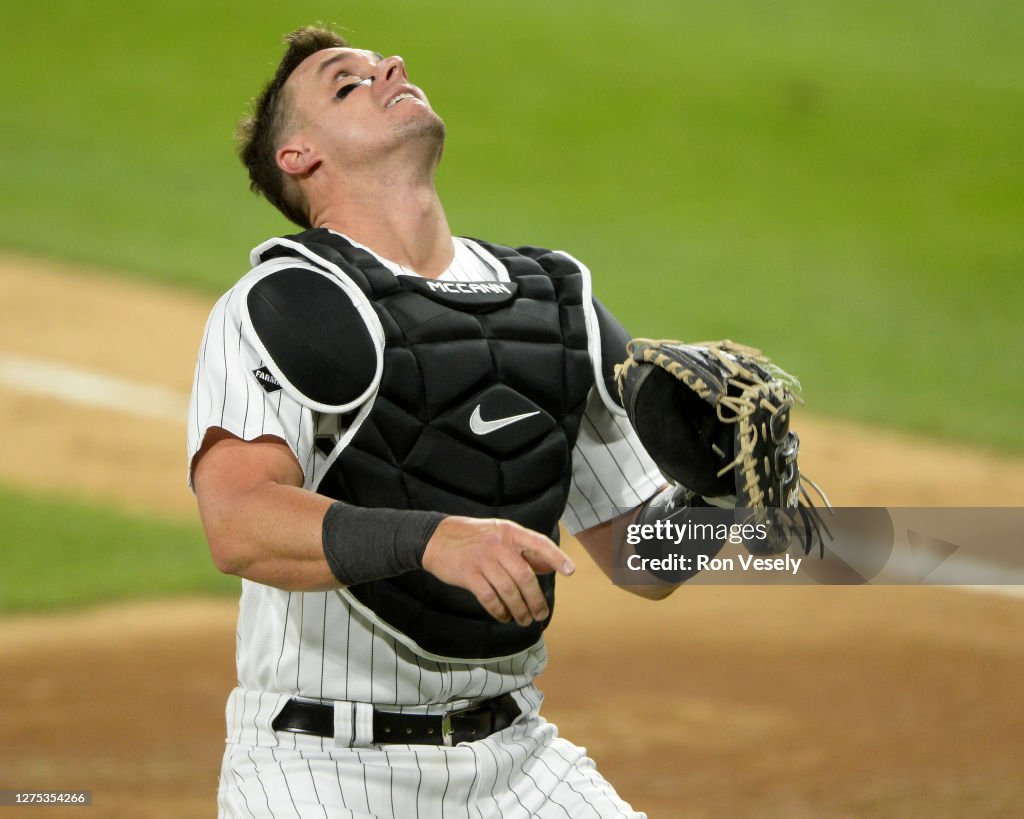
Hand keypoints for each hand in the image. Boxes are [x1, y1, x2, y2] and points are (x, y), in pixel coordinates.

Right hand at [421, 517, 574, 625]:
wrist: (436, 538)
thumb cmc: (474, 538)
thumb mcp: (500, 535)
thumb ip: (524, 550)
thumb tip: (550, 567)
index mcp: (509, 532)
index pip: (538, 543)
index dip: (556, 557)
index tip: (570, 571)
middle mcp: (498, 545)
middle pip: (524, 576)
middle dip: (536, 600)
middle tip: (541, 614)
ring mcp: (483, 560)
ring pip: (508, 591)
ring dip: (519, 610)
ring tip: (524, 620)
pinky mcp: (468, 575)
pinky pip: (489, 598)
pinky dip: (499, 611)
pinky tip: (504, 616)